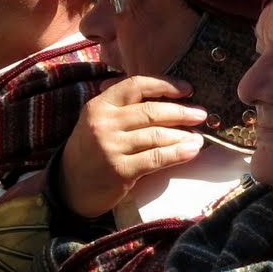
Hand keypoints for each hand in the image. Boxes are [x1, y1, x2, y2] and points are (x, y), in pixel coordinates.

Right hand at [56, 75, 207, 220]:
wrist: (70, 187)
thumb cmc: (92, 151)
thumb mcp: (100, 122)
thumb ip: (125, 109)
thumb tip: (171, 100)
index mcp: (99, 105)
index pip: (136, 85)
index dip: (165, 85)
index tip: (187, 89)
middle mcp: (103, 123)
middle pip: (151, 112)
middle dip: (181, 112)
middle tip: (201, 115)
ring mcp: (110, 146)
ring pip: (157, 135)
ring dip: (184, 135)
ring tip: (199, 137)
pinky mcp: (120, 170)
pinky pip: (156, 158)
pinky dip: (178, 153)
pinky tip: (191, 151)